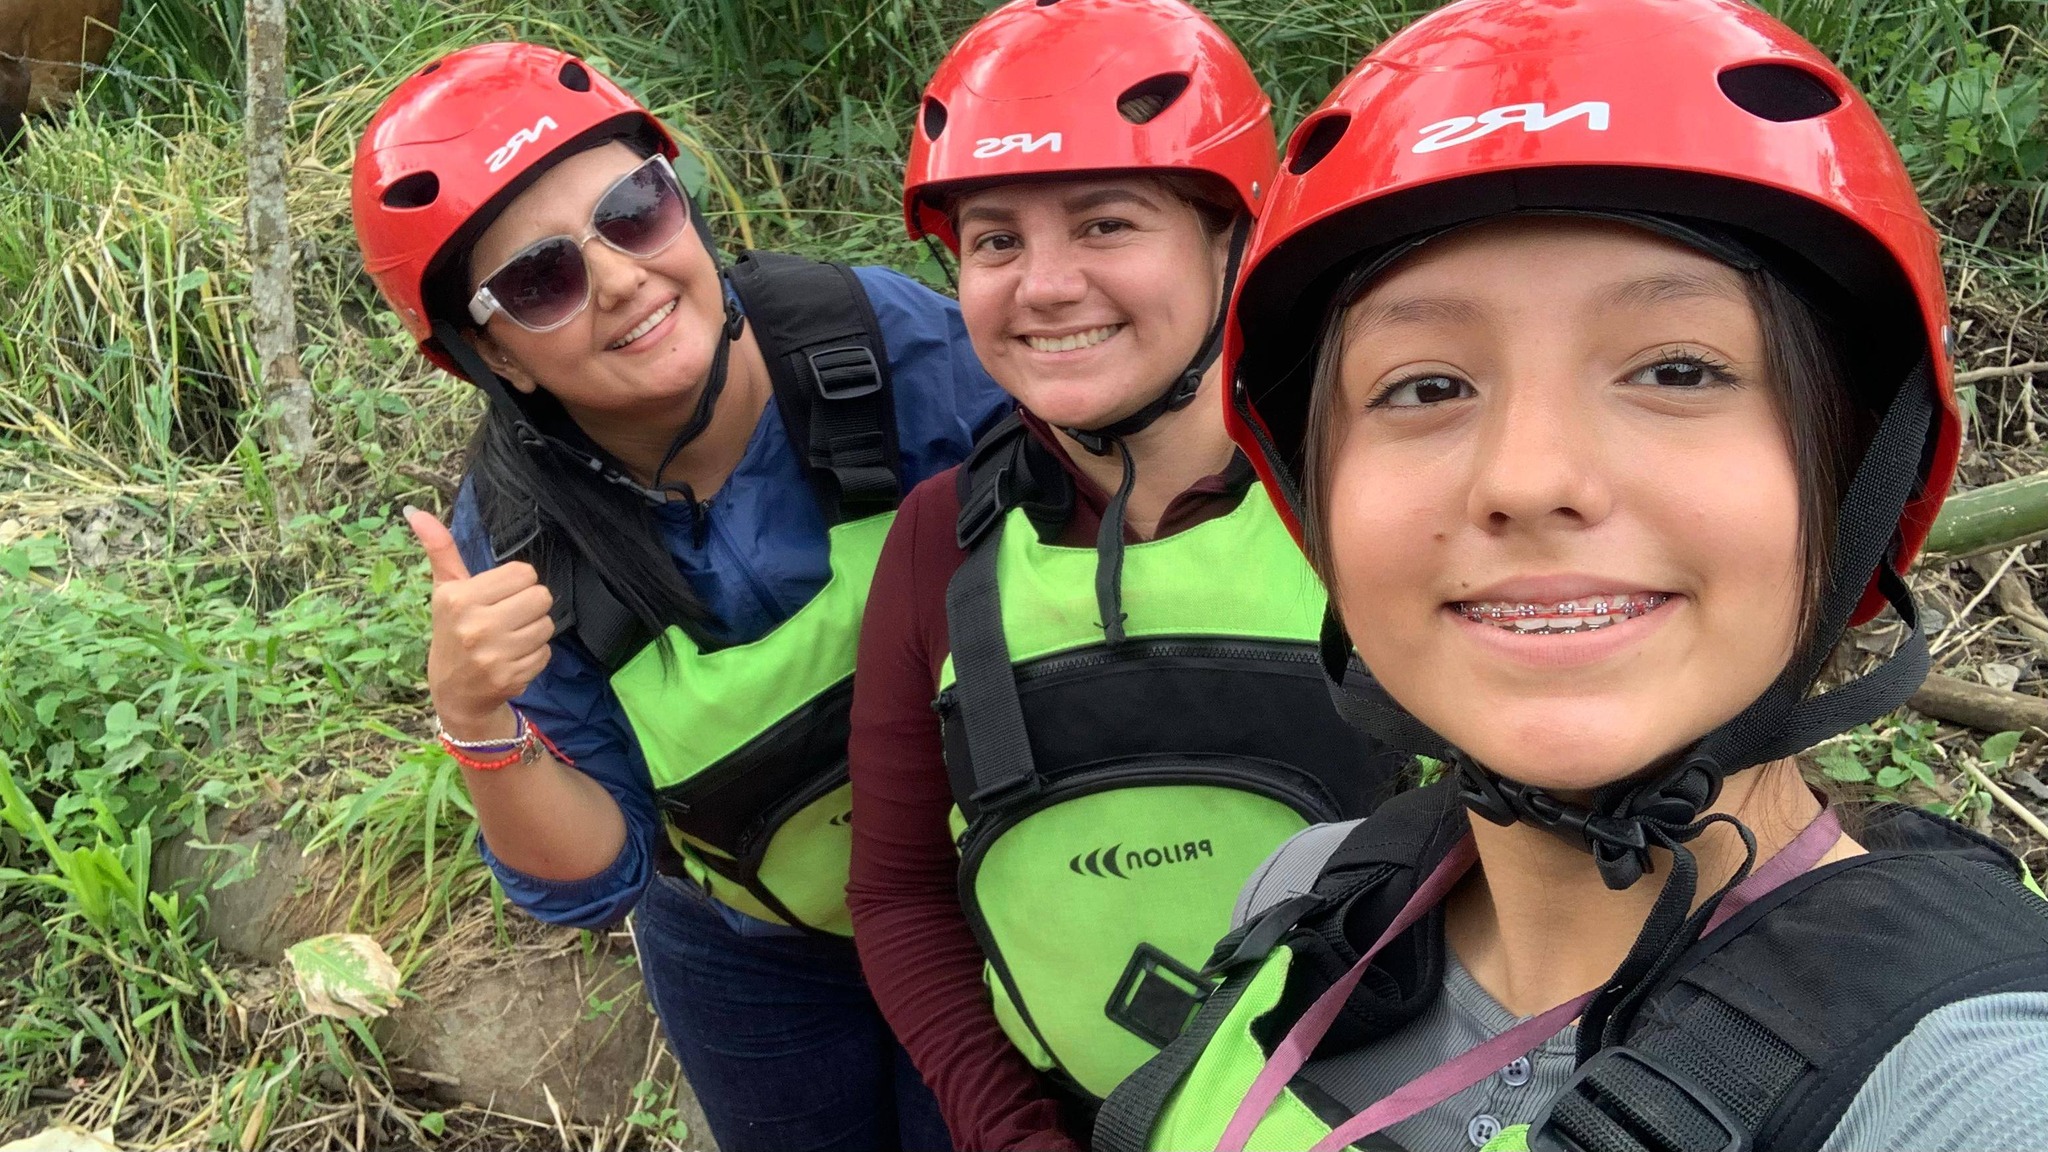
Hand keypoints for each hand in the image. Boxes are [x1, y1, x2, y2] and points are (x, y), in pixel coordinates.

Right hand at [405, 506, 554, 738]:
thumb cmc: (453, 631)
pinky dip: (535, 655)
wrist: (454, 691)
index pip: (524, 573)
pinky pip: (546, 652)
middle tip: (508, 618)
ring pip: (547, 625)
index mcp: (459, 598)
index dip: (517, 583)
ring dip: (534, 631)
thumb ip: (440, 550)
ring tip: (509, 639)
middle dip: (528, 606)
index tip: (499, 596)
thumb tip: (415, 512)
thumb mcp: (445, 590)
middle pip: (541, 597)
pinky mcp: (511, 677)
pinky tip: (512, 659)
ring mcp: (494, 655)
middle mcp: (476, 626)